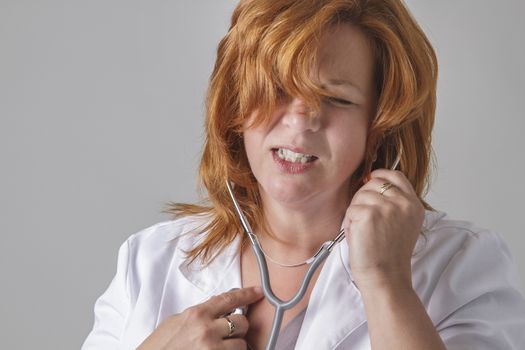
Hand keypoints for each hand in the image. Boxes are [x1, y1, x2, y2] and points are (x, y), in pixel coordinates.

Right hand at [137, 286, 263, 349]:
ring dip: (235, 347)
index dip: (247, 294)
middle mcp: (207, 330)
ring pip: (242, 344)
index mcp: (196, 315)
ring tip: (220, 348)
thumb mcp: (175, 322)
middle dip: (238, 327)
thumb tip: (216, 307)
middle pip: (241, 322)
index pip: (229, 299)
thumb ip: (198, 314)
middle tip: (228, 333)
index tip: (257, 292)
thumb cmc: (158, 347)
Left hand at [342, 169, 424, 290]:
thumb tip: (372, 181)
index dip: (380, 176)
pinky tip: (358, 236)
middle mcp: (404, 203)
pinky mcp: (369, 213)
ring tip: (364, 232)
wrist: (385, 277)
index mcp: (414, 205)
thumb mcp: (402, 223)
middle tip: (365, 221)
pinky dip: (349, 223)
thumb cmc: (388, 255)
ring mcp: (387, 207)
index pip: (396, 176)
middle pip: (374, 183)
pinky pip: (351, 210)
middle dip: (363, 198)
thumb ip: (394, 203)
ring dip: (355, 213)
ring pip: (360, 196)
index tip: (370, 181)